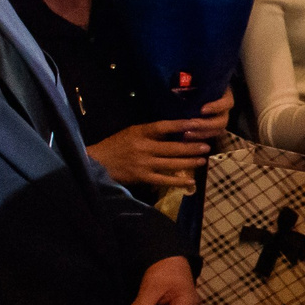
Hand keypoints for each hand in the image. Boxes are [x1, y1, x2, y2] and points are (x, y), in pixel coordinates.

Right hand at [89, 118, 216, 189]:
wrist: (97, 163)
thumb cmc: (116, 145)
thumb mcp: (131, 133)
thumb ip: (150, 133)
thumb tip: (174, 131)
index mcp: (140, 132)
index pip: (163, 126)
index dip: (180, 125)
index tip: (196, 123)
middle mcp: (143, 147)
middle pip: (172, 147)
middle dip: (191, 147)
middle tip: (207, 146)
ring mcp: (143, 163)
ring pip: (171, 163)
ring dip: (189, 162)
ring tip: (203, 160)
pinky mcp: (142, 177)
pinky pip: (164, 180)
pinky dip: (178, 181)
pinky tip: (191, 181)